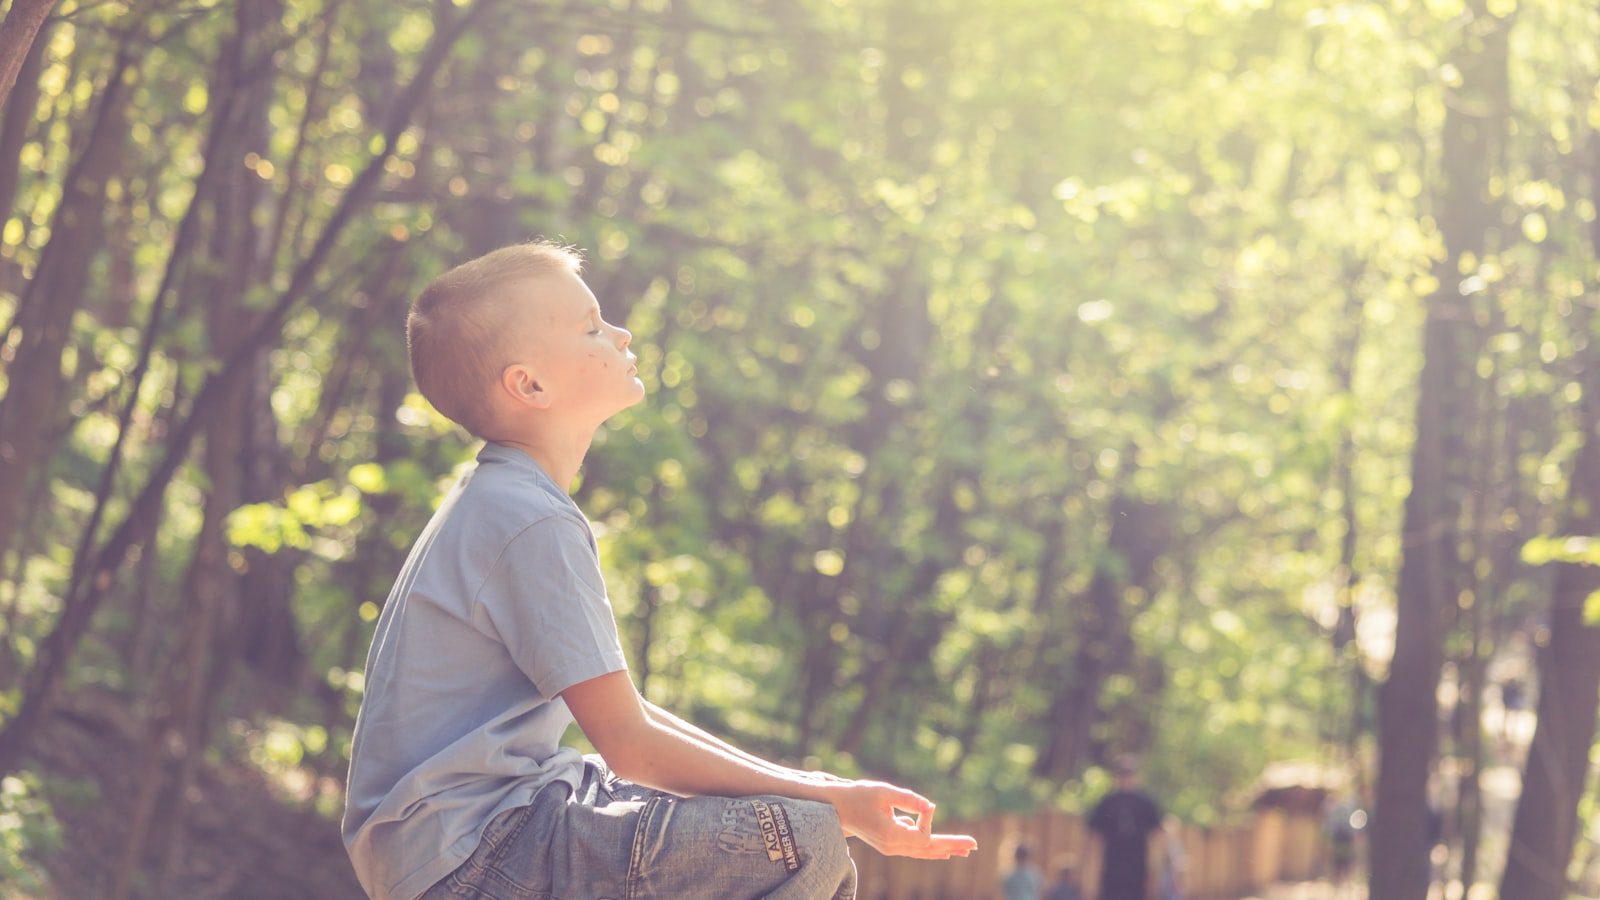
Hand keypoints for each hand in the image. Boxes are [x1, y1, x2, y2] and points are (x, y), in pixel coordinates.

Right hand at [825, 780, 976, 859]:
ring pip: (922, 852)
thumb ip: (909, 799)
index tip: (924, 805)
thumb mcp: (884, 791)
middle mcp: (892, 847)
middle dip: (952, 845)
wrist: (836, 808)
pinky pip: (915, 849)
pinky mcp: (889, 844)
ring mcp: (890, 848)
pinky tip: (944, 850)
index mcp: (891, 836)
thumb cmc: (859, 796)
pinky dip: (930, 848)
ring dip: (943, 848)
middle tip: (975, 845)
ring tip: (964, 850)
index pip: (923, 836)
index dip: (929, 820)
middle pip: (928, 849)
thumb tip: (932, 807)